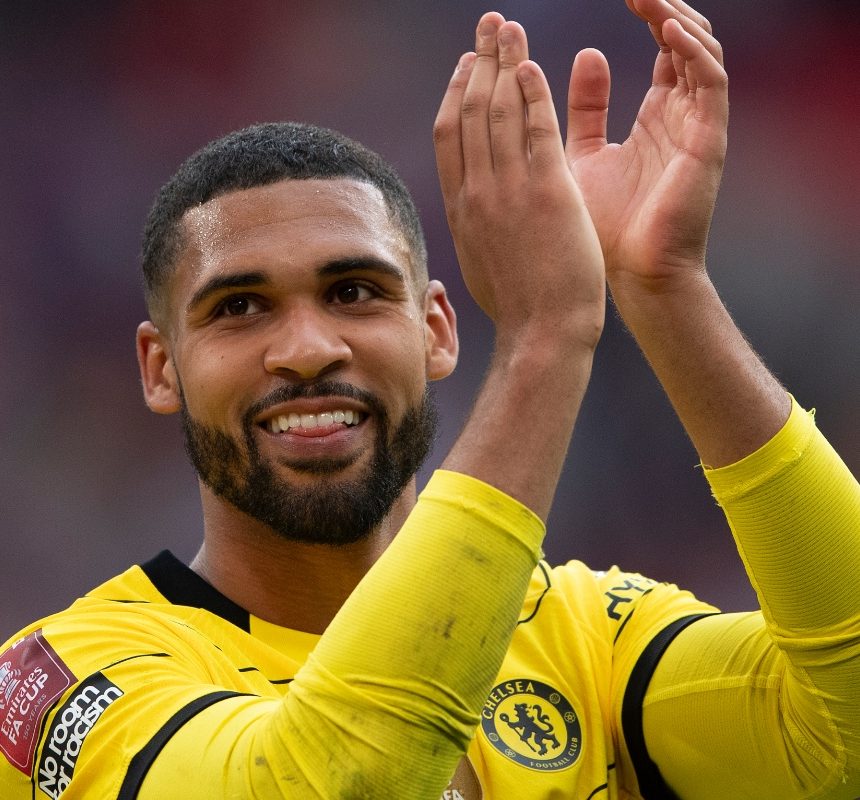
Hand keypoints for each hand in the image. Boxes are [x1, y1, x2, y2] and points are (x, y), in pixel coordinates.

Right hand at [434, 13, 604, 348]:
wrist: (542, 332)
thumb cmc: (519, 305)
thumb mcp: (481, 262)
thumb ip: (475, 228)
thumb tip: (470, 215)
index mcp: (463, 208)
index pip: (450, 136)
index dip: (457, 93)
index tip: (468, 66)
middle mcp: (478, 192)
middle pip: (471, 112)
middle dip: (479, 61)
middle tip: (488, 25)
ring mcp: (509, 190)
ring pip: (500, 111)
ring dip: (504, 62)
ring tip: (508, 28)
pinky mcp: (548, 192)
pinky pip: (536, 129)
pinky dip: (532, 93)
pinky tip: (532, 65)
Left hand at [566, 0, 727, 291]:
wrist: (630, 276)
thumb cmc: (605, 227)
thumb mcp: (583, 155)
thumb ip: (586, 108)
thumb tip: (587, 54)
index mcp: (658, 116)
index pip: (666, 49)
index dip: (650, 15)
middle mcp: (683, 116)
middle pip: (688, 42)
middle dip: (665, 7)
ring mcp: (698, 127)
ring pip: (702, 53)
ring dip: (678, 19)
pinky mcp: (708, 142)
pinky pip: (711, 84)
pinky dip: (694, 53)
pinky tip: (669, 32)